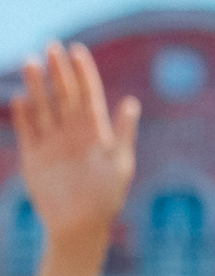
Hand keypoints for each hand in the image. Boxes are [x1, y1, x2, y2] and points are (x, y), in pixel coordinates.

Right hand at [9, 42, 137, 249]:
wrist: (79, 229)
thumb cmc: (105, 199)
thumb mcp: (119, 165)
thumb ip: (123, 133)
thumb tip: (132, 103)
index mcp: (95, 132)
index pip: (88, 95)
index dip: (83, 73)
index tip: (77, 51)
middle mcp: (72, 133)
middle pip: (64, 94)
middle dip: (58, 71)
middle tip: (51, 47)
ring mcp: (52, 142)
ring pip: (43, 106)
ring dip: (37, 85)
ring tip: (32, 63)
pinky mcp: (33, 156)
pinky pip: (27, 129)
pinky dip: (23, 115)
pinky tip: (21, 100)